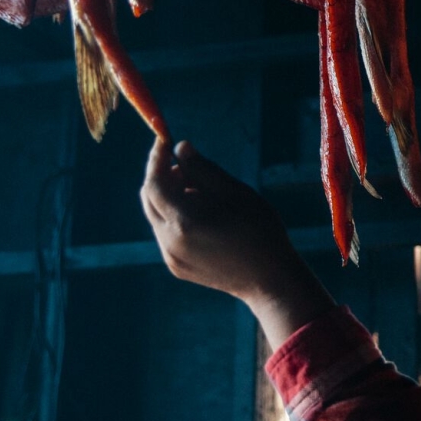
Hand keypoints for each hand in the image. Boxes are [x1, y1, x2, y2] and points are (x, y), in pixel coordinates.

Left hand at [141, 138, 335, 346]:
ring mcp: (171, 257)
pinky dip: (176, 218)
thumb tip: (180, 147)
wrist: (270, 280)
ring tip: (202, 194)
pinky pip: (166, 234)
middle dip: (162, 177)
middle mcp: (170, 241)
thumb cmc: (260, 231)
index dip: (156, 159)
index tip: (164, 141)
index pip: (154, 183)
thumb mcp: (237, 193)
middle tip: (186, 166)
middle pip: (149, 200)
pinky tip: (204, 217)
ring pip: (156, 217)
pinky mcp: (176, 267)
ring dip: (170, 198)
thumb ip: (204, 170)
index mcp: (185, 221)